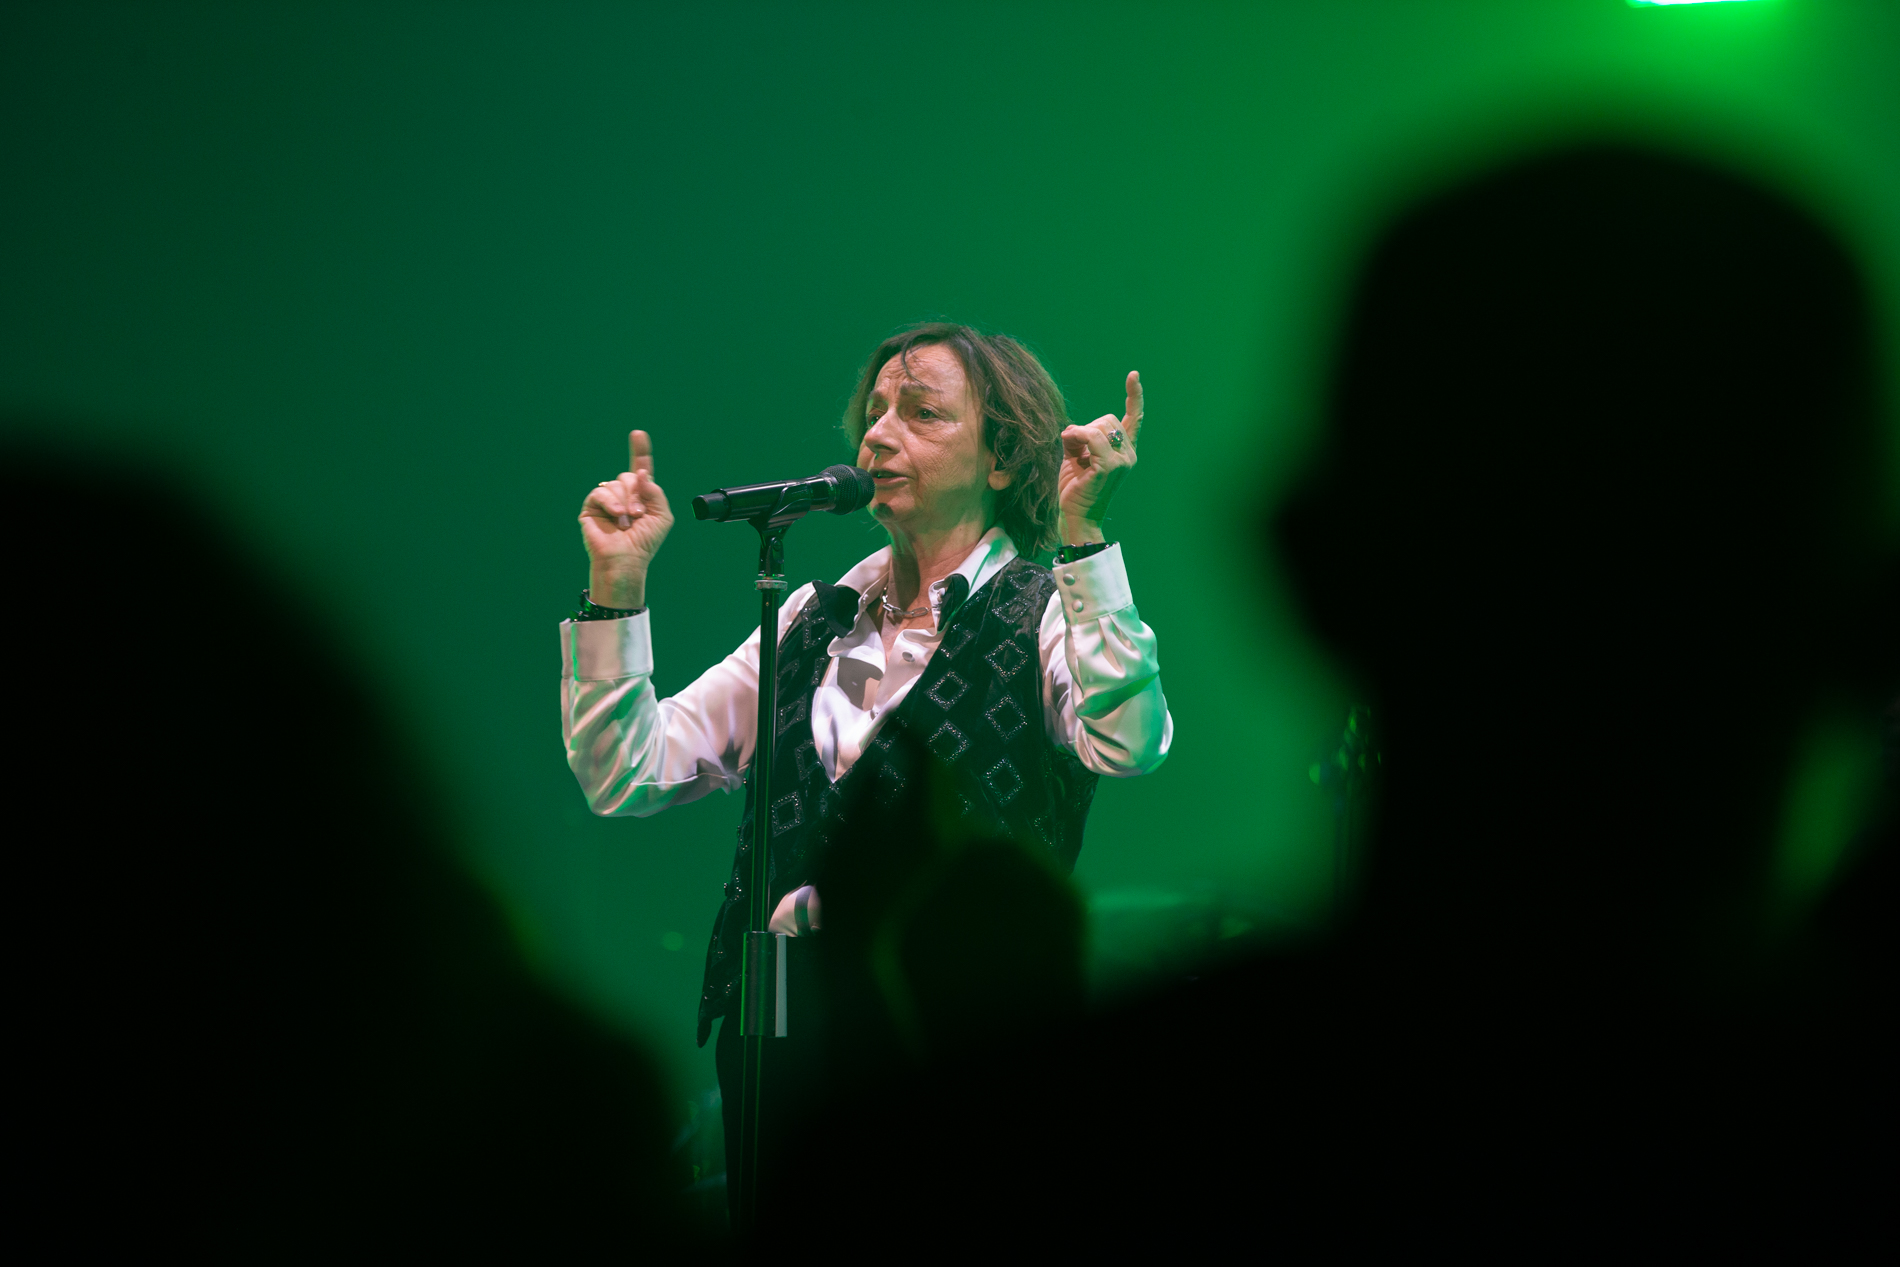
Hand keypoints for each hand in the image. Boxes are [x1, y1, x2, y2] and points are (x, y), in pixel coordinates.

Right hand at [579, 430, 672, 608]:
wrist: (626, 560)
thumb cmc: (644, 542)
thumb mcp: (662, 515)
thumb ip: (655, 491)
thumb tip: (641, 473)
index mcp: (641, 495)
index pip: (640, 468)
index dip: (639, 451)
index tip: (638, 434)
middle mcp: (623, 495)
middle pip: (629, 475)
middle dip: (637, 493)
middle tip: (639, 514)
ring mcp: (607, 500)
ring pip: (616, 483)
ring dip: (626, 501)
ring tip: (627, 520)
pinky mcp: (591, 506)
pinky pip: (601, 491)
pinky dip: (611, 502)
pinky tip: (616, 515)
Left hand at [1057, 371, 1142, 543]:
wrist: (1073, 517)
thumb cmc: (1074, 489)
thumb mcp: (1076, 456)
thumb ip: (1081, 438)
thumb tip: (1075, 428)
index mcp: (1124, 452)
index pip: (1134, 418)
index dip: (1134, 396)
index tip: (1133, 376)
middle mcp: (1128, 455)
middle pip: (1106, 419)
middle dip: (1085, 429)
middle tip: (1073, 451)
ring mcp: (1121, 462)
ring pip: (1098, 426)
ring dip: (1078, 435)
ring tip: (1072, 456)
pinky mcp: (1109, 467)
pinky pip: (1092, 437)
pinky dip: (1077, 436)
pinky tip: (1070, 446)